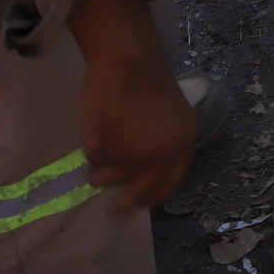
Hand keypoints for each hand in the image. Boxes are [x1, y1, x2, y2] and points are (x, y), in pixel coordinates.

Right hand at [68, 0, 196, 215]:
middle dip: (124, 206)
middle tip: (113, 214)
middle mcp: (162, 156)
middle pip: (140, 193)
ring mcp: (133, 157)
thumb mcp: (168, 114)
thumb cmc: (146, 78)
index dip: (155, 195)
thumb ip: (160, 142)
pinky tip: (96, 124)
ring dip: (97, 175)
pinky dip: (91, 146)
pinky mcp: (106, 152)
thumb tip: (142, 173)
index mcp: (182, 144)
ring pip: (109, 178)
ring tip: (92, 160)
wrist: (129, 60)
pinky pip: (93, 158)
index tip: (142, 204)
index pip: (170, 182)